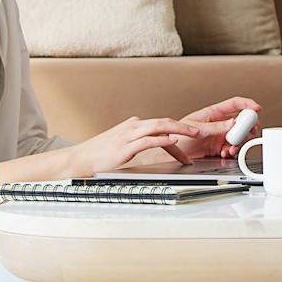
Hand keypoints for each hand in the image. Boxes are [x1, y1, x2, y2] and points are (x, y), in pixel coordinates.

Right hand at [66, 116, 203, 175]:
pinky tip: (172, 140)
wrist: (79, 159)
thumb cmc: (99, 155)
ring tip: (195, 134)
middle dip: (185, 126)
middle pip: (165, 122)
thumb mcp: (123, 145)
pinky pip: (147, 140)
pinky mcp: (125, 147)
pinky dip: (162, 139)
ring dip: (179, 129)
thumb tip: (159, 145)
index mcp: (134, 126)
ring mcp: (128, 135)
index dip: (180, 131)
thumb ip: (139, 142)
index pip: (162, 126)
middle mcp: (133, 126)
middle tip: (202, 131)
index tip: (193, 140)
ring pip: (159, 126)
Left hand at [169, 96, 262, 160]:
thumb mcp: (197, 130)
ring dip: (238, 142)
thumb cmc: (177, 136)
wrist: (170, 154)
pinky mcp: (218, 148)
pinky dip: (232, 151)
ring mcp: (219, 136)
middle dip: (247, 126)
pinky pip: (231, 148)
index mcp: (212, 113)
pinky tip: (226, 153)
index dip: (246, 104)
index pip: (233, 104)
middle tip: (250, 131)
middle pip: (240, 121)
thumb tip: (233, 122)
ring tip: (232, 147)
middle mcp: (218, 123)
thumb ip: (216, 127)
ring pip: (237, 136)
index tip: (256, 108)